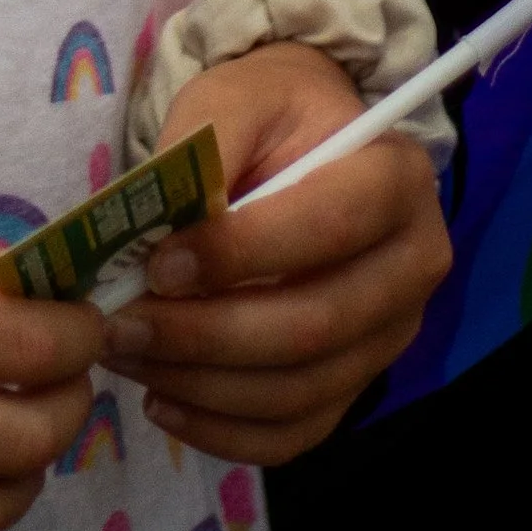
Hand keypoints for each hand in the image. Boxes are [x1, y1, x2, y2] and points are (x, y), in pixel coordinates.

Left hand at [99, 42, 447, 465]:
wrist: (300, 141)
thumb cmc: (264, 112)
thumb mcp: (229, 98)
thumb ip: (198, 152)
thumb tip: (152, 231)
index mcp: (395, 178)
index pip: (328, 227)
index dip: (240, 254)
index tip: (158, 263)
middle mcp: (412, 266)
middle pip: (315, 324)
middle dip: (207, 334)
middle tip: (120, 325)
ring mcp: (390, 335)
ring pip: (301, 390)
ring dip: (202, 386)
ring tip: (126, 356)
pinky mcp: (358, 381)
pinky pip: (297, 431)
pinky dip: (225, 431)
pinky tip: (162, 401)